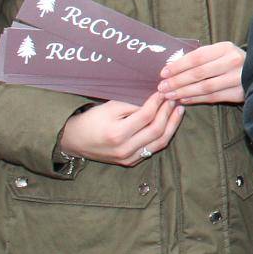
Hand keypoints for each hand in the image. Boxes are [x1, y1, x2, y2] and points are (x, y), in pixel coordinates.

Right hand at [57, 94, 184, 166]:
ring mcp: (129, 158)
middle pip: (157, 130)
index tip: (163, 92)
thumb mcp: (108, 108)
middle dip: (168, 112)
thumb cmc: (91, 120)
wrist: (75, 141)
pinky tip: (169, 123)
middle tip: (174, 98)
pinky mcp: (131, 162)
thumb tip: (156, 99)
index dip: (157, 102)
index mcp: (117, 134)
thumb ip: (132, 105)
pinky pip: (153, 149)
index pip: (146, 116)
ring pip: (160, 142)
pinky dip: (164, 135)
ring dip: (172, 125)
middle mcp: (124, 149)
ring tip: (178, 110)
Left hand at [158, 41, 245, 104]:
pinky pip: (214, 97)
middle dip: (177, 81)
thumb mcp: (219, 53)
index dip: (178, 65)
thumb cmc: (231, 61)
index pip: (197, 57)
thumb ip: (201, 58)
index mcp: (226, 47)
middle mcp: (233, 61)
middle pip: (199, 73)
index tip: (163, 73)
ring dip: (184, 92)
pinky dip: (197, 99)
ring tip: (170, 95)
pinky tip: (185, 100)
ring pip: (205, 87)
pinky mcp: (240, 92)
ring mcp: (238, 77)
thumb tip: (172, 67)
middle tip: (162, 87)